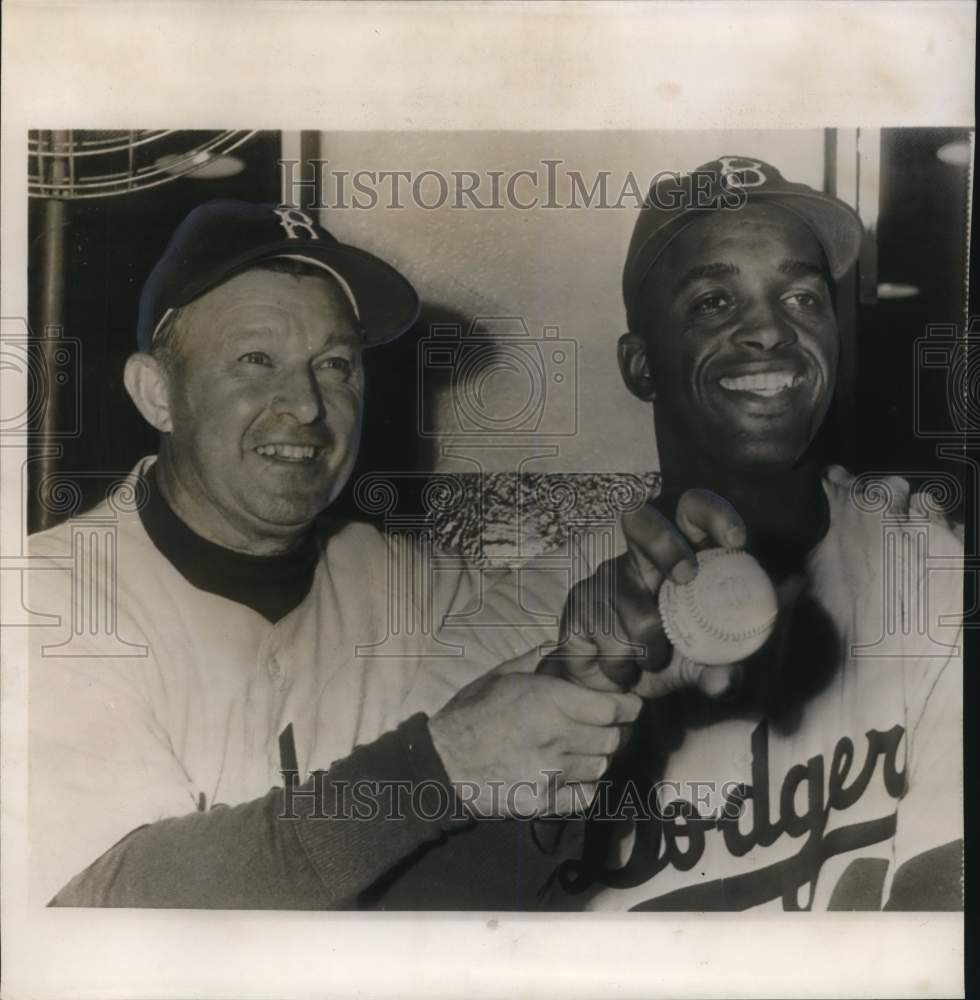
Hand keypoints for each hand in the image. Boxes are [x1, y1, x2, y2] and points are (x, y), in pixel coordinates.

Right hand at [428, 667, 640, 818]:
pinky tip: (571, 772)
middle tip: (606, 724)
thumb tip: (568, 644)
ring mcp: (552, 773)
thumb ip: (538, 659)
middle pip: (613, 738)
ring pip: (601, 765)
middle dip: (615, 729)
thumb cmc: (470, 713)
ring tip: (583, 746)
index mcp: (548, 701)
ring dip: (598, 755)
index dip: (628, 706)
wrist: (443, 763)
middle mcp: (556, 738)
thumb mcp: (501, 675)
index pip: (613, 709)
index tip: (628, 704)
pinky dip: (586, 783)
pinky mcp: (544, 802)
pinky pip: (586, 794)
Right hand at [540, 488, 746, 698]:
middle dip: (665, 544)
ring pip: (633, 606)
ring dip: (648, 648)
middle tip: (685, 576)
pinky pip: (606, 636)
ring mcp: (605, 576)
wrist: (610, 686)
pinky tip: (621, 667)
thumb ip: (717, 668)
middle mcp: (640, 558)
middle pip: (644, 521)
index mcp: (680, 557)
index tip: (736, 542)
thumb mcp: (698, 665)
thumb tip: (727, 679)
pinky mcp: (579, 600)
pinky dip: (621, 664)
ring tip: (650, 660)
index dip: (714, 516)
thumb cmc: (663, 658)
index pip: (693, 512)